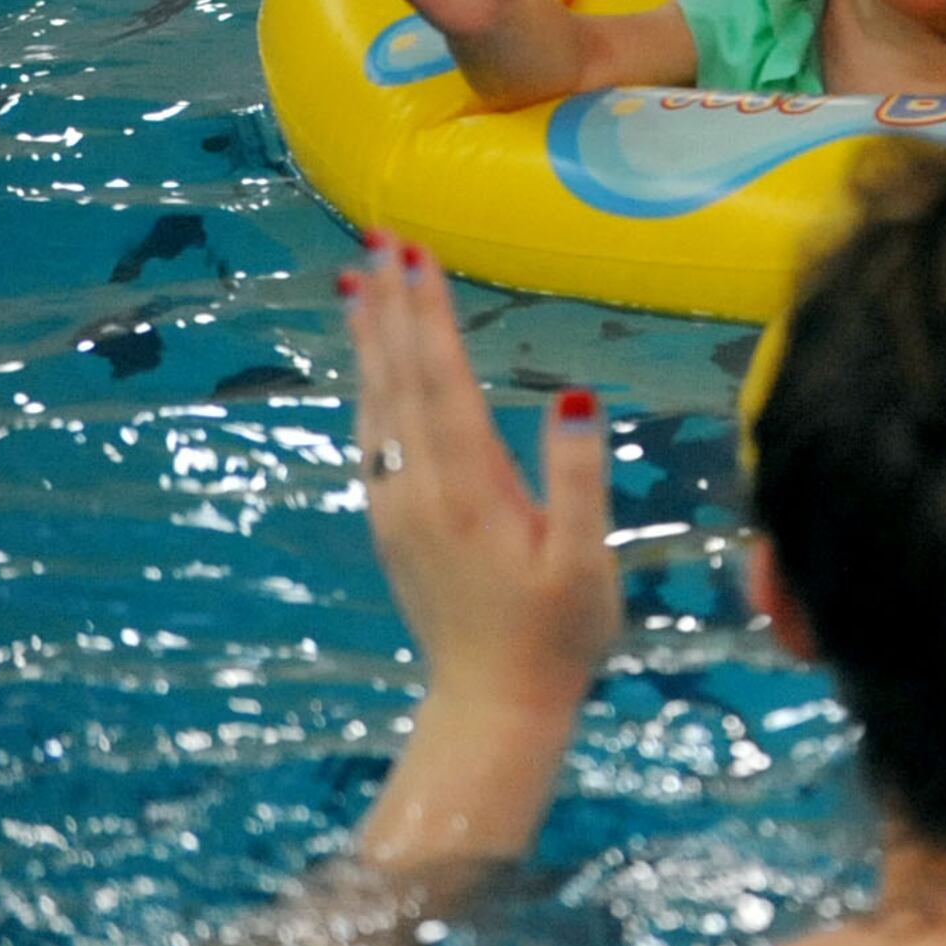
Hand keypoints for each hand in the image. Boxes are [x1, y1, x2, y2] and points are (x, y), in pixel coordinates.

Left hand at [344, 231, 619, 717]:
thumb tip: (577, 399)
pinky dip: (369, 389)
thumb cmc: (557, 635)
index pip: (441, 381)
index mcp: (469, 491)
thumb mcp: (584, 562)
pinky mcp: (394, 525)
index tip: (416, 253)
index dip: (428, 314)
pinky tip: (370, 368)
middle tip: (380, 238)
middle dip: (391, 307)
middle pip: (398, 380)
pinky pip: (372, 438)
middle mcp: (419, 491)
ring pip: (376, 406)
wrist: (493, 706)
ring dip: (371, 341)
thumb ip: (578, 478)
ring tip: (361, 284)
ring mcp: (398, 508)